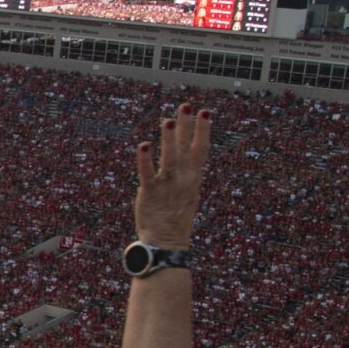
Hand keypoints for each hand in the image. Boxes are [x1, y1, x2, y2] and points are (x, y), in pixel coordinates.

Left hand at [134, 104, 210, 246]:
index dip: (202, 130)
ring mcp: (167, 185)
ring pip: (169, 158)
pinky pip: (147, 173)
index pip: (200, 149)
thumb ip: (188, 170)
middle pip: (185, 148)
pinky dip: (145, 159)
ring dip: (169, 140)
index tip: (205, 111)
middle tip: (186, 106)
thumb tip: (189, 149)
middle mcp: (182, 179)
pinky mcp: (150, 192)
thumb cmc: (176, 215)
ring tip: (168, 121)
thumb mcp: (188, 190)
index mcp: (193, 177)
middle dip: (186, 126)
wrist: (167, 241)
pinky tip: (144, 144)